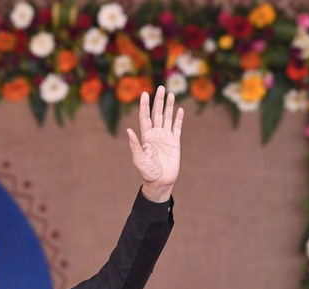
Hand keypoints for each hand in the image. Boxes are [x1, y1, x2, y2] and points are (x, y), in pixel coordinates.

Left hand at [126, 85, 183, 202]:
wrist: (160, 181)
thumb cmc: (147, 172)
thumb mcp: (139, 159)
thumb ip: (135, 145)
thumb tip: (128, 130)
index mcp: (146, 137)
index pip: (145, 117)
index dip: (144, 105)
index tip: (145, 93)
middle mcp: (156, 134)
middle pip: (157, 113)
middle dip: (158, 101)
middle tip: (160, 88)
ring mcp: (166, 137)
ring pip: (167, 117)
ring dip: (169, 106)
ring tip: (170, 94)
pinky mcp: (175, 142)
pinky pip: (177, 127)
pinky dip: (178, 118)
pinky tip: (180, 109)